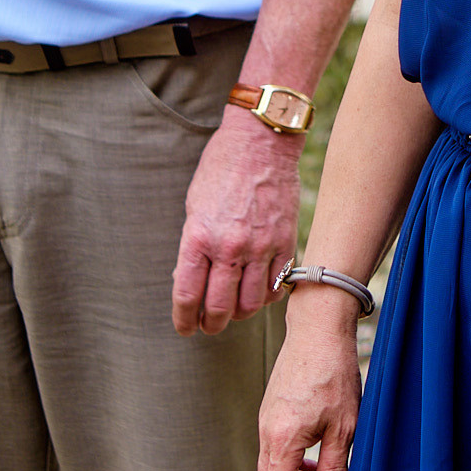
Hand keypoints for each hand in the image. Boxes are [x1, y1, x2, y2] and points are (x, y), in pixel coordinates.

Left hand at [172, 113, 301, 335]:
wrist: (261, 143)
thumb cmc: (221, 170)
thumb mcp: (194, 207)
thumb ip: (194, 246)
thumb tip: (195, 281)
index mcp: (199, 237)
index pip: (188, 295)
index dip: (185, 319)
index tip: (185, 328)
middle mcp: (229, 246)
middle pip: (219, 308)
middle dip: (211, 324)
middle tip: (209, 325)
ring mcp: (260, 246)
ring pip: (250, 304)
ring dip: (239, 313)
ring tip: (233, 310)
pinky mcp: (285, 242)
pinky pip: (276, 286)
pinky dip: (266, 296)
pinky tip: (258, 291)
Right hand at [255, 295, 360, 470]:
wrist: (318, 328)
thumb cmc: (334, 372)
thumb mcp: (345, 426)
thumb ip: (335, 469)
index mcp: (282, 438)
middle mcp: (267, 431)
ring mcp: (267, 420)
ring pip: (273, 467)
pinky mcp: (272, 410)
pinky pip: (276, 449)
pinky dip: (292, 464)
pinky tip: (316, 464)